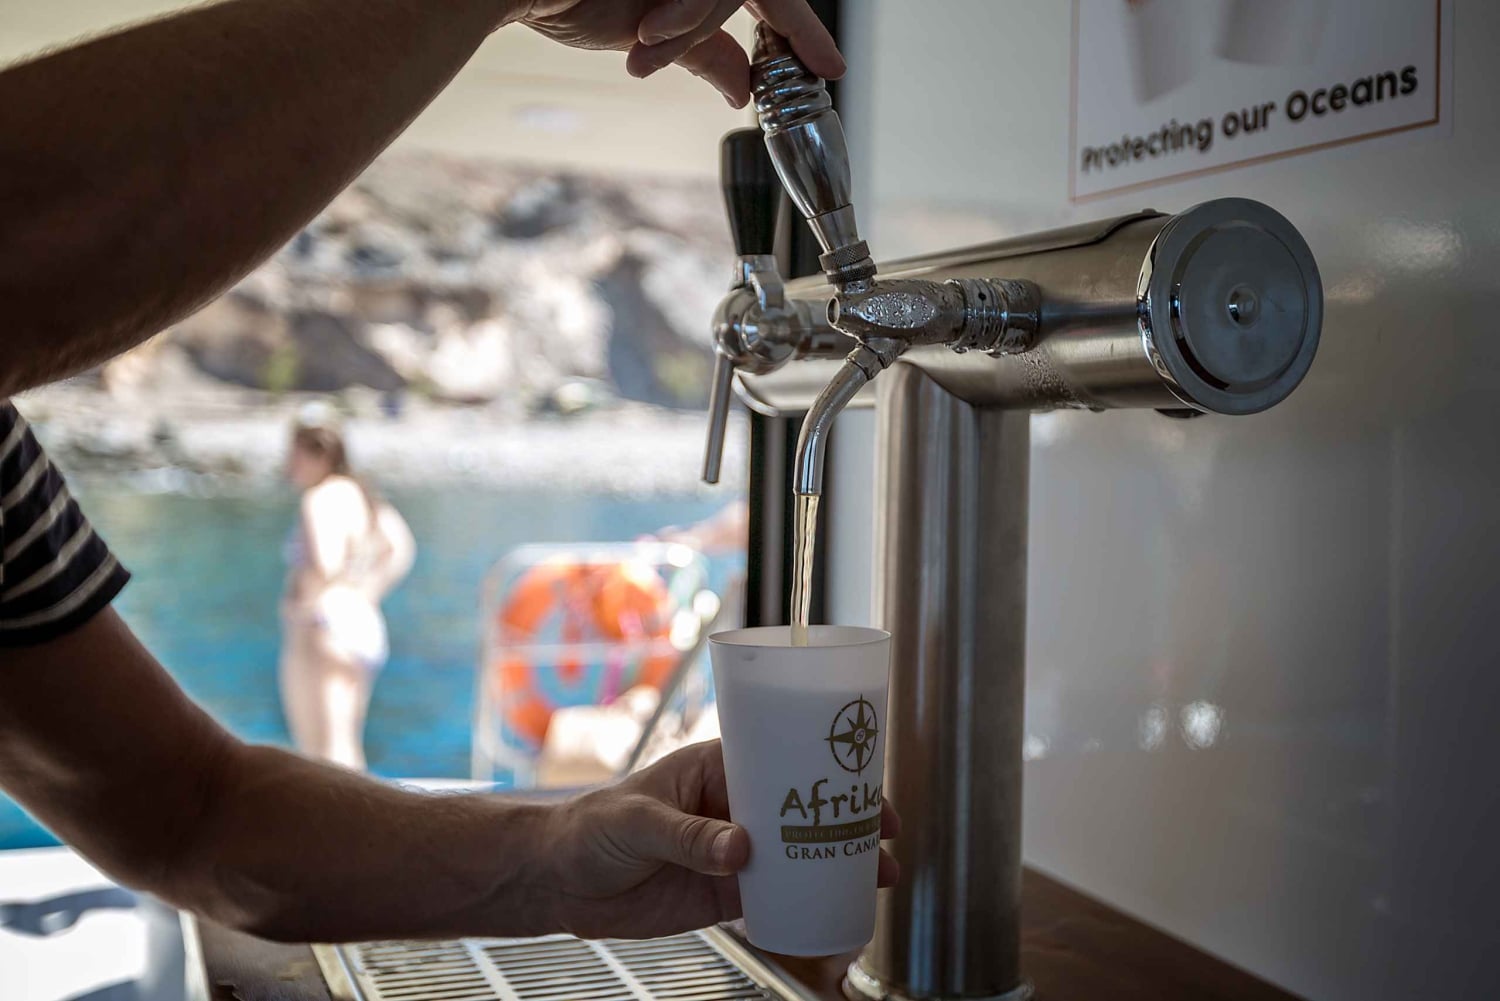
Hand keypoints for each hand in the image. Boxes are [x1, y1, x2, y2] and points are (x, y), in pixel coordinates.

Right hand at [514, 1, 845, 106]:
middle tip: (815, 65)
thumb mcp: (649, 33)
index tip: (829, 65)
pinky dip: (683, 9)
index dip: (799, 26)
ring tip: (647, 36)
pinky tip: (652, 26)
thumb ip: (702, 51)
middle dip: (781, 23)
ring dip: (693, 20)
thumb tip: (741, 88)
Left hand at [539, 740, 898, 939]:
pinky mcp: (724, 893)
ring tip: (878, 874)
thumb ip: (686, 835)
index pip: (780, 759)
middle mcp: (732, 806)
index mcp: (715, 768)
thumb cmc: (589, 828)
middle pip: (802, 806)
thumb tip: (739, 848)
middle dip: (847, 818)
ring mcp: (732, 850)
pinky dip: (809, 898)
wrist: (559, 883)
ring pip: (799, 851)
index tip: (860, 786)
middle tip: (886, 835)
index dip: (824, 769)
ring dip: (838, 860)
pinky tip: (837, 905)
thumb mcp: (637, 821)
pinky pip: (778, 894)